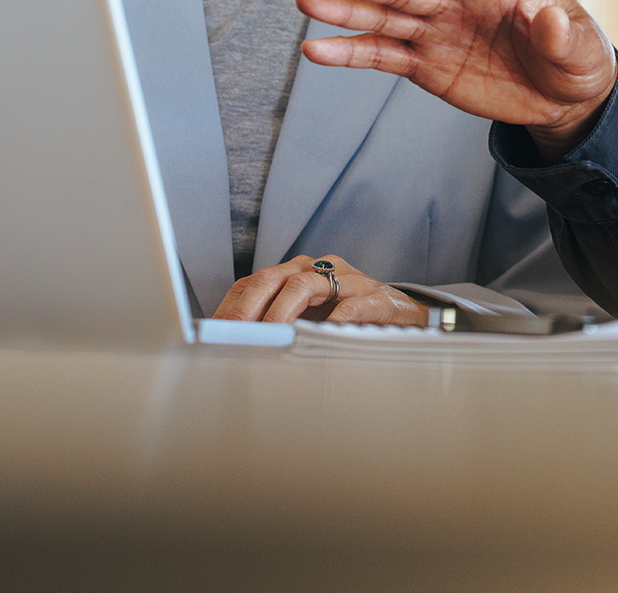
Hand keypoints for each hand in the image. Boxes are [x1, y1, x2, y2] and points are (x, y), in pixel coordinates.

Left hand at [213, 254, 429, 326]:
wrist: (403, 314)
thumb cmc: (347, 317)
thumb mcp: (308, 317)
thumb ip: (275, 324)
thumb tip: (232, 349)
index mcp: (296, 272)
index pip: (254, 282)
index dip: (232, 307)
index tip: (215, 333)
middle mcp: (317, 269)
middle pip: (272, 279)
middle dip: (249, 308)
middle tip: (236, 337)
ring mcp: (346, 280)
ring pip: (305, 286)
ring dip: (281, 313)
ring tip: (270, 338)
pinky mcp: (375, 297)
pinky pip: (352, 304)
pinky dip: (334, 319)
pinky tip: (322, 336)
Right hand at [297, 0, 617, 157]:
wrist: (564, 97)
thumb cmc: (578, 59)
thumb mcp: (584, 50)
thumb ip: (564, 36)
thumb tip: (550, 20)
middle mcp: (458, 1)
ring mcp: (437, 30)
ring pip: (385, 17)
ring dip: (346, 10)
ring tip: (307, 1)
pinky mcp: (425, 63)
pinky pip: (383, 56)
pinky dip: (350, 53)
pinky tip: (316, 50)